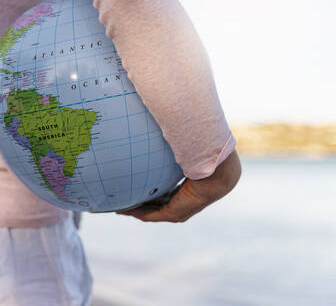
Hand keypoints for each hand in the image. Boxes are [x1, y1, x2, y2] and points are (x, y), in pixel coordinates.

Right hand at [117, 150, 240, 222]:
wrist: (216, 168)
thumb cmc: (203, 150)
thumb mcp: (181, 145)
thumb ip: (170, 139)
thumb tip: (160, 120)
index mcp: (193, 183)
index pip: (171, 187)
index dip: (153, 186)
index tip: (138, 181)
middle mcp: (188, 199)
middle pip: (161, 202)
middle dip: (142, 201)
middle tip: (124, 197)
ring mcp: (182, 209)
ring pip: (154, 211)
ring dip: (136, 209)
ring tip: (119, 206)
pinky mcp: (176, 214)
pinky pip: (152, 215)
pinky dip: (137, 212)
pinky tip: (122, 208)